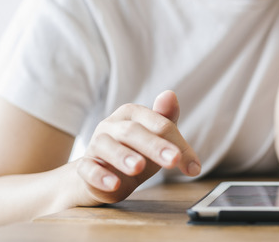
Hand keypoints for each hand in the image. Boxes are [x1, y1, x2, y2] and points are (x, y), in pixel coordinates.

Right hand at [75, 90, 200, 205]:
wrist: (104, 177)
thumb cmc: (136, 152)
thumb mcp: (155, 139)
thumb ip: (166, 120)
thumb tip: (170, 94)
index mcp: (132, 114)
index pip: (159, 124)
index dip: (179, 144)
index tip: (194, 167)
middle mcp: (112, 125)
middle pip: (133, 131)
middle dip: (155, 145)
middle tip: (173, 160)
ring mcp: (96, 144)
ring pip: (106, 146)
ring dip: (123, 156)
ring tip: (138, 167)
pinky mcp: (84, 166)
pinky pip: (88, 169)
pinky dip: (100, 176)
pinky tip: (114, 183)